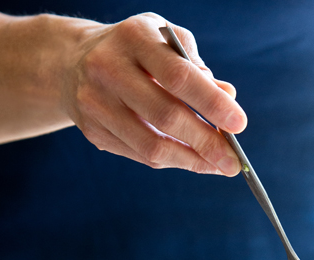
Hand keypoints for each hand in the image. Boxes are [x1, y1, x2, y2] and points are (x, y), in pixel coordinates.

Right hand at [61, 12, 245, 173]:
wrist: (73, 62)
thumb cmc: (137, 52)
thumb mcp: (166, 43)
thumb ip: (198, 69)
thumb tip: (228, 97)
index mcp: (133, 38)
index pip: (178, 75)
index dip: (211, 103)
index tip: (240, 124)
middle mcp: (108, 69)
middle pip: (165, 116)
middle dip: (206, 142)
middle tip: (233, 161)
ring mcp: (96, 103)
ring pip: (151, 145)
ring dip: (192, 161)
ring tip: (219, 166)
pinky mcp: (93, 132)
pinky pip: (141, 155)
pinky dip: (174, 161)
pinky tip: (195, 161)